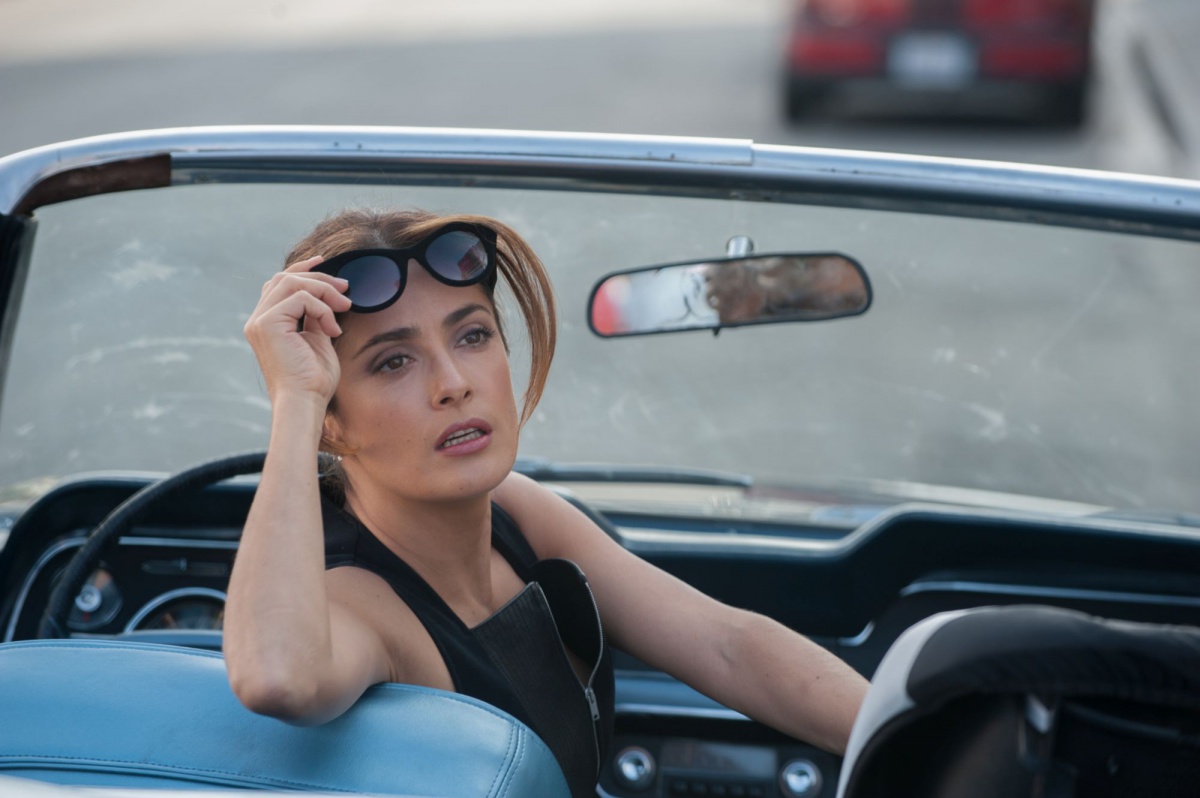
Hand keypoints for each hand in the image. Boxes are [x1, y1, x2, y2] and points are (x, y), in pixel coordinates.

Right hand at [244, 256, 352, 405]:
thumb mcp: (317, 340)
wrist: (305, 403)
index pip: (280, 284)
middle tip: (346, 288)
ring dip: (324, 291)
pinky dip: (323, 309)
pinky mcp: (267, 324)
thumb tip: (328, 297)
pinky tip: (333, 329)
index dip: (303, 270)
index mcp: (267, 323)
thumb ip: (316, 317)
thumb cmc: (314, 380)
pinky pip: (300, 299)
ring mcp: (260, 321)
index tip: (326, 262)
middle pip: (285, 278)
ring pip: (292, 283)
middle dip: (319, 278)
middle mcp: (258, 320)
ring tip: (345, 307)